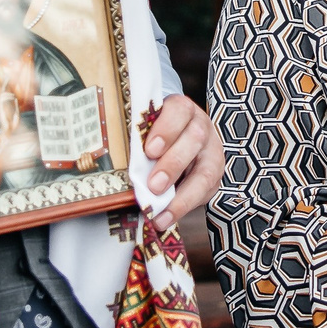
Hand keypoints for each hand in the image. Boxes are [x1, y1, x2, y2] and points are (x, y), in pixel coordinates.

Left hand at [143, 95, 223, 218]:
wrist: (176, 139)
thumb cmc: (153, 134)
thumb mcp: (145, 129)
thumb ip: (136, 139)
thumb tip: (113, 159)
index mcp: (182, 109)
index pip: (179, 110)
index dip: (166, 129)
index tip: (149, 150)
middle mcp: (201, 127)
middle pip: (194, 140)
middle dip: (173, 164)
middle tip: (154, 185)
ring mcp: (211, 152)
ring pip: (206, 170)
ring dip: (182, 193)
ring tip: (160, 211)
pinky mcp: (214, 175)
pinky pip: (205, 192)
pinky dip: (184, 207)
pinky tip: (166, 218)